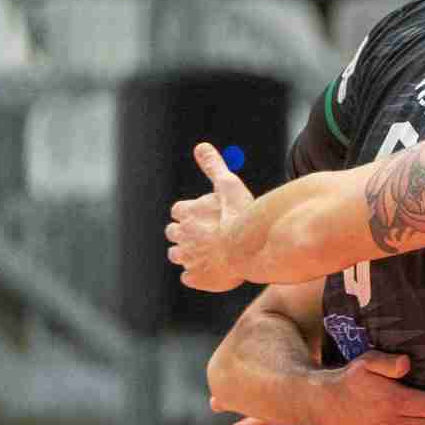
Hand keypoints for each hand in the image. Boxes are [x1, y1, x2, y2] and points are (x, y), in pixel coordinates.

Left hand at [167, 143, 264, 292]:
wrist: (250, 248)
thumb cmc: (241, 215)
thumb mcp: (228, 185)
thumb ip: (213, 166)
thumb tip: (200, 146)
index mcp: (187, 212)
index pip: (179, 211)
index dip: (191, 213)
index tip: (205, 216)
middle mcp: (182, 235)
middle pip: (174, 233)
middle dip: (186, 234)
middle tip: (207, 235)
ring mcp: (187, 258)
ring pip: (177, 256)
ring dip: (188, 254)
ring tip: (209, 253)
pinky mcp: (195, 278)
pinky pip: (189, 277)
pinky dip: (197, 275)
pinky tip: (212, 270)